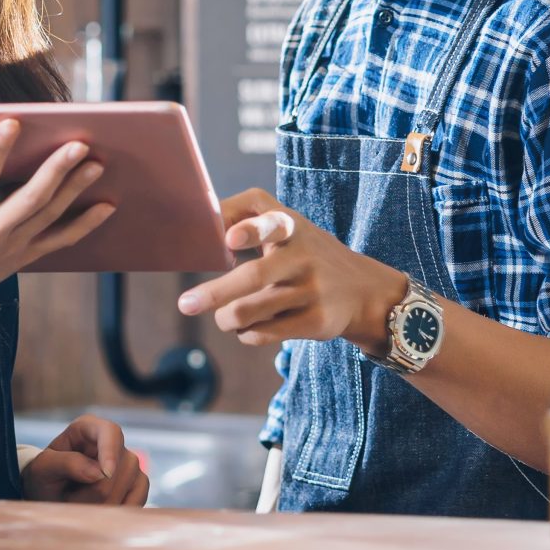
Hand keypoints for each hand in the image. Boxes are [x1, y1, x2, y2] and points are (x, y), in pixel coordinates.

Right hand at [0, 120, 113, 329]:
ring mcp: (10, 246)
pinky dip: (85, 225)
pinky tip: (107, 206)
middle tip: (77, 145)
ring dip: (75, 189)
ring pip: (49, 215)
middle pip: (29, 198)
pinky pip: (60, 240)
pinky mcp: (24, 256)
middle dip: (55, 170)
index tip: (13, 122)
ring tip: (97, 164)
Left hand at [21, 414, 148, 505]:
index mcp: (88, 429)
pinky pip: (139, 498)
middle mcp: (112, 442)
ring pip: (132, 483)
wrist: (48, 497)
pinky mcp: (136, 483)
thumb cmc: (43, 478)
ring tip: (81, 507)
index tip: (105, 473)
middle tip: (69, 501)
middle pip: (120, 466)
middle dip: (95, 491)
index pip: (110, 432)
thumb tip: (98, 472)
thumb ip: (66, 464)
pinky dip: (121, 511)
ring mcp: (127, 463)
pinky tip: (102, 515)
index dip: (111, 451)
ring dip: (104, 505)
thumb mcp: (43, 469)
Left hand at [176, 189, 407, 351]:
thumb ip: (245, 216)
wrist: (363, 290)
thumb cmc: (304, 252)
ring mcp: (312, 290)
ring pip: (252, 311)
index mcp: (291, 227)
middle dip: (215, 293)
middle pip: (254, 276)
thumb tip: (198, 223)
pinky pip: (265, 333)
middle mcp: (303, 256)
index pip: (271, 223)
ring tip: (223, 318)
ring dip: (227, 318)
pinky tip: (247, 329)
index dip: (250, 229)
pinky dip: (246, 333)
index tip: (229, 239)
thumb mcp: (287, 224)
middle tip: (186, 304)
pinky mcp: (317, 321)